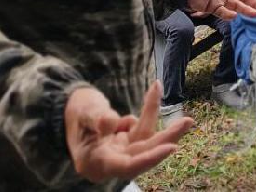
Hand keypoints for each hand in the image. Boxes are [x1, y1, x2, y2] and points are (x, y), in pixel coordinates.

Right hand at [65, 80, 192, 182]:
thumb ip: (97, 118)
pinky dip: (151, 110)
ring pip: (146, 140)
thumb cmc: (74, 110)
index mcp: (95, 163)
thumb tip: (113, 123)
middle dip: (166, 138)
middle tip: (188, 123)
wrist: (67, 106)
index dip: (149, 158)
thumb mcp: (84, 110)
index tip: (171, 147)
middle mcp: (109, 162)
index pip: (126, 166)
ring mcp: (118, 151)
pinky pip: (143, 126)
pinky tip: (154, 90)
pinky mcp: (125, 142)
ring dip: (165, 126)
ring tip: (187, 117)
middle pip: (142, 153)